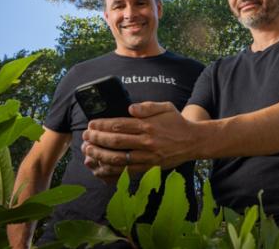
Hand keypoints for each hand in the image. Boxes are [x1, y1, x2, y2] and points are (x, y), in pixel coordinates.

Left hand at [82, 102, 198, 179]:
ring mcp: (148, 157)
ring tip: (87, 153)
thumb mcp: (166, 107)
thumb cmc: (177, 122)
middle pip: (115, 142)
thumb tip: (130, 108)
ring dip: (100, 156)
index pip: (119, 124)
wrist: (194, 141)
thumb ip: (148, 106)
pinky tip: (100, 169)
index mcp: (148, 125)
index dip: (102, 125)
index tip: (91, 124)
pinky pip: (126, 173)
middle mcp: (147, 142)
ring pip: (118, 159)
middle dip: (97, 140)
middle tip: (85, 137)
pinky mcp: (149, 168)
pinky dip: (112, 172)